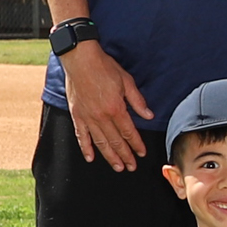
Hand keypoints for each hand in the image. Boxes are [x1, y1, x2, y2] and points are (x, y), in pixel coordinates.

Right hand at [59, 41, 154, 169]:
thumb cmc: (104, 67)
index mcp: (116, 108)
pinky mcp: (77, 114)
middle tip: (131, 167)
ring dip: (109, 156)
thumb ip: (137, 101)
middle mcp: (101, 116)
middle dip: (125, 156)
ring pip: (100, 142)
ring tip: (117, 167)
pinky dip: (86, 148)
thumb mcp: (126, 81)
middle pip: (115, 141)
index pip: (129, 132)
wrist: (80, 59)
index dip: (136, 144)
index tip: (141, 153)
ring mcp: (88, 117)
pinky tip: (90, 158)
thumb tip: (149, 116)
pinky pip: (81, 136)